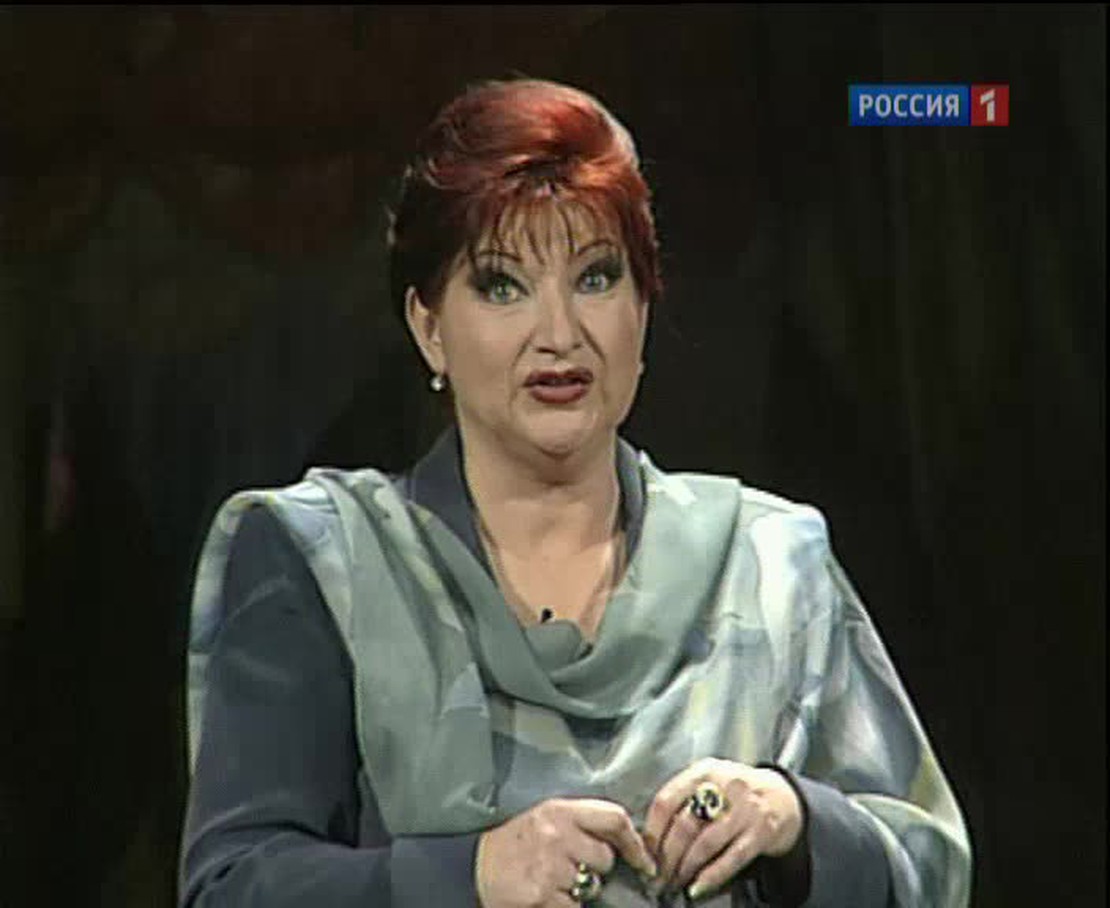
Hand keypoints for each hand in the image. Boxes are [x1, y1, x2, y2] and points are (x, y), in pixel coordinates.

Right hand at [475, 797, 657, 907]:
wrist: (475, 866)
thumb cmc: (517, 842)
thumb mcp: (548, 818)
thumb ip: (583, 824)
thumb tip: (626, 844)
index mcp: (560, 811)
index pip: (614, 818)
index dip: (636, 843)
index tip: (645, 862)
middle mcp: (556, 834)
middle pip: (605, 858)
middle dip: (596, 869)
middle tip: (573, 869)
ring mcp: (549, 867)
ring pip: (592, 886)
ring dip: (581, 890)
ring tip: (555, 882)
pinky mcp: (541, 896)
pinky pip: (575, 907)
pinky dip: (566, 906)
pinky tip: (549, 897)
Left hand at [642, 758, 802, 900]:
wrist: (784, 796)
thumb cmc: (736, 792)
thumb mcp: (709, 781)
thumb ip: (683, 798)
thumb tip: (651, 835)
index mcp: (703, 771)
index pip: (666, 801)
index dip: (652, 832)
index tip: (645, 854)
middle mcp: (723, 785)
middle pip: (684, 826)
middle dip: (666, 857)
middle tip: (657, 877)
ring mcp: (744, 809)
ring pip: (705, 844)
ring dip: (685, 868)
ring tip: (674, 883)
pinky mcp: (761, 831)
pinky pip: (731, 858)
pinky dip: (711, 876)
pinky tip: (697, 887)